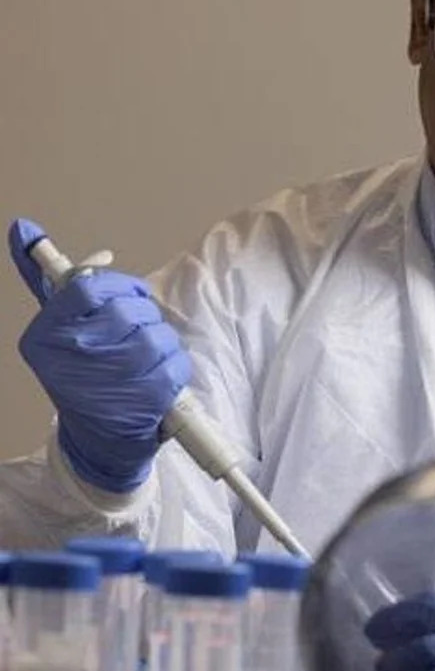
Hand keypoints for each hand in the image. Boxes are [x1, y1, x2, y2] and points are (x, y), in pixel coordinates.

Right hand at [9, 218, 191, 492]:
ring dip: (161, 342)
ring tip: (145, 360)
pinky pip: (176, 360)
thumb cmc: (81, 375)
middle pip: (128, 309)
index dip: (117, 286)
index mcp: (46, 336)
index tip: (126, 297)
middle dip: (142, 317)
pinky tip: (158, 378)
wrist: (98, 441)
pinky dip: (175, 366)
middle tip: (136, 334)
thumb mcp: (57, 328)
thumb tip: (24, 229)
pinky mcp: (145, 398)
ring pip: (156, 333)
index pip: (87, 285)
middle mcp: (73, 356)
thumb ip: (44, 278)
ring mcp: (110, 378)